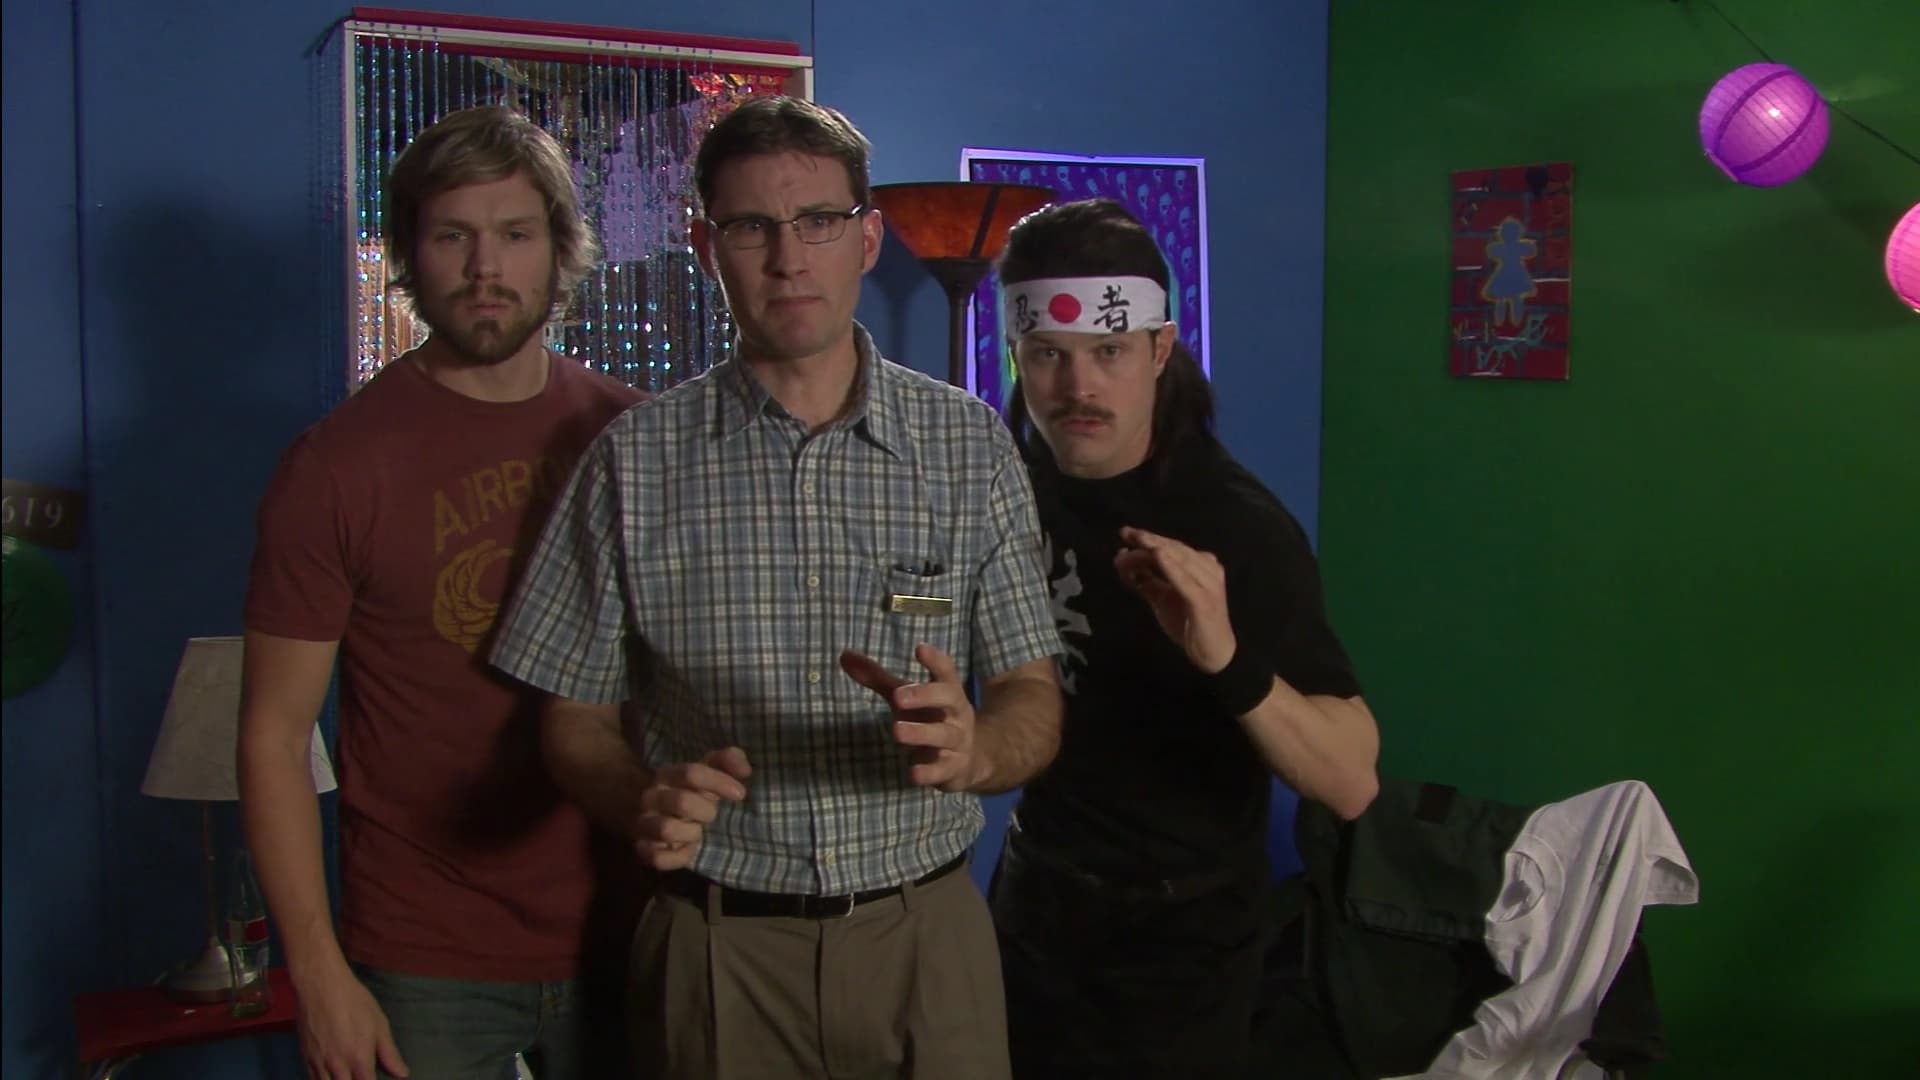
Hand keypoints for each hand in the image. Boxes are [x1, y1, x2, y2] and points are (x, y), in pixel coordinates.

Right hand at [294, 961, 408, 1079]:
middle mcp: (338, 1067)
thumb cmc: (355, 1002)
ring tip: (347, 1075)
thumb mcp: (379, 1025)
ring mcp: (319, 1064)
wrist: (321, 987)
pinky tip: (331, 1076)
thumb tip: (403, 1074)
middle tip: (360, 1075)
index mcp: (360, 1059)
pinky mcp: (305, 1058)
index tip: (374, 1078)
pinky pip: (312, 1079)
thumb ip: (390, 1053)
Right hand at [633, 747, 750, 870]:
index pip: (691, 773)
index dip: (719, 782)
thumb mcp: (707, 770)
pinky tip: (688, 850)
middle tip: (712, 814)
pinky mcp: (643, 850)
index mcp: (667, 775)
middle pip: (682, 802)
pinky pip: (658, 858)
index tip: (740, 793)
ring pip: (666, 830)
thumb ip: (728, 761)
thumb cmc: (688, 790)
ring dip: (691, 833)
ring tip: (698, 832)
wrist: (647, 809)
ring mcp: (644, 824)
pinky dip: (678, 857)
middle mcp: (651, 798)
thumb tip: (745, 769)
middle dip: (706, 811)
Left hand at [840, 645, 980, 791]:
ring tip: (896, 731)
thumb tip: (844, 655)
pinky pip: (943, 769)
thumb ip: (878, 678)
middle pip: (947, 698)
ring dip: (921, 733)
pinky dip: (930, 772)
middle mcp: (956, 713)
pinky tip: (913, 773)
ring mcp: (957, 741)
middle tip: (898, 697)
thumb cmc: (931, 718)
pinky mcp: (953, 768)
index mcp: (947, 690)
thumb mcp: (907, 697)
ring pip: (943, 735)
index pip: (945, 671)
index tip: (920, 648)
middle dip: (924, 695)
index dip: (935, 660)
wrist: (969, 760)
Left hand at [1113, 526, 1235, 672]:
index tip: (1126, 533)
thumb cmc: (1189, 624)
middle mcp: (1208, 570)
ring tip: (1139, 539)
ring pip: (1181, 560)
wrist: (1213, 652)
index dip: (1150, 538)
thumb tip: (1123, 559)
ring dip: (1157, 549)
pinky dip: (1171, 567)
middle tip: (1127, 533)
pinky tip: (1157, 556)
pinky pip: (1185, 581)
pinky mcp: (1204, 601)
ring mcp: (1209, 585)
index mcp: (1201, 566)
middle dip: (1150, 539)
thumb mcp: (1163, 598)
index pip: (1173, 547)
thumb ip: (1146, 580)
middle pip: (1176, 549)